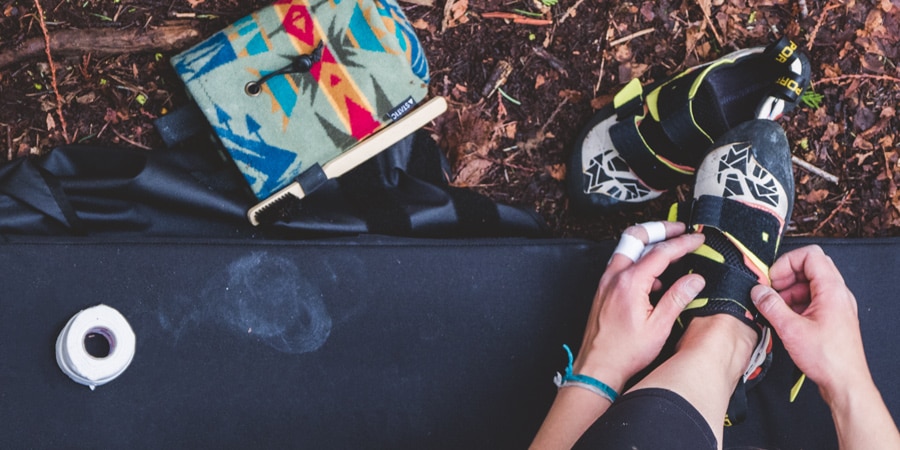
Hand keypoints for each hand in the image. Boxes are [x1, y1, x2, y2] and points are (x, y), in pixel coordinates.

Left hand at [572, 222, 705, 392]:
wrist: (597, 367)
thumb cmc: (624, 352)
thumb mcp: (659, 327)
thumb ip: (678, 298)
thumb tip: (695, 279)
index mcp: (630, 282)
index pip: (660, 252)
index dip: (683, 243)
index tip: (698, 239)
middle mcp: (614, 276)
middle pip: (636, 237)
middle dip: (660, 229)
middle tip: (680, 229)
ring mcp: (606, 282)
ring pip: (627, 249)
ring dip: (648, 244)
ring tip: (670, 249)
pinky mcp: (604, 290)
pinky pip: (622, 265)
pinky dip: (639, 262)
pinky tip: (654, 279)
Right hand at [750, 245, 869, 397]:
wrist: (845, 383)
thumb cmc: (827, 358)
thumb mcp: (791, 329)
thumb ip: (771, 306)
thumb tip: (757, 291)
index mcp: (832, 290)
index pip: (810, 255)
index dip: (787, 262)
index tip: (772, 279)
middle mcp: (837, 294)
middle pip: (810, 267)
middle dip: (786, 275)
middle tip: (771, 291)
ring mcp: (836, 305)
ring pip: (809, 283)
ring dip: (789, 290)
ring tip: (774, 307)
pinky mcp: (832, 317)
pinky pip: (812, 299)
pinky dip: (795, 303)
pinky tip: (783, 318)